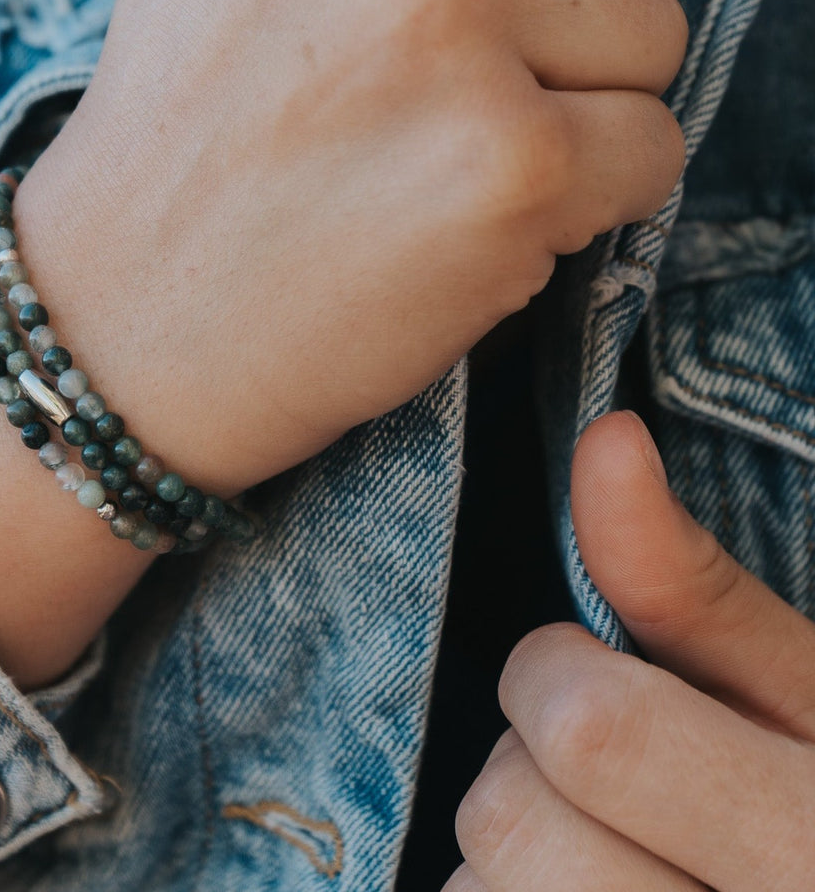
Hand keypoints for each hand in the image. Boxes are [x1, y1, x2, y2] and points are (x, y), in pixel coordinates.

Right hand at [18, 0, 687, 496]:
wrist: (126, 326)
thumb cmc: (190, 149)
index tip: (475, 22)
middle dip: (570, 23)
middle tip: (462, 107)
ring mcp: (455, 36)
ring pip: (653, 43)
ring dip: (584, 116)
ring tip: (458, 173)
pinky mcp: (512, 170)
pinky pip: (654, 155)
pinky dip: (595, 206)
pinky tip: (484, 235)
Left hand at [449, 411, 814, 889]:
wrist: (799, 883)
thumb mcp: (803, 693)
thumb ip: (692, 584)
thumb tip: (606, 439)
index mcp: (814, 843)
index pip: (590, 729)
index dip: (556, 679)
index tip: (586, 680)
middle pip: (510, 828)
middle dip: (524, 776)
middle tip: (596, 785)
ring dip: (504, 867)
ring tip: (602, 867)